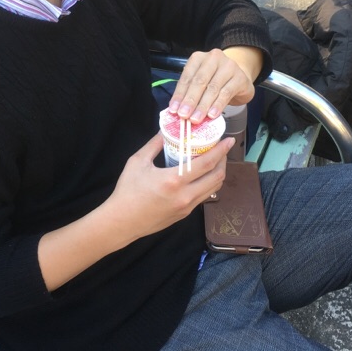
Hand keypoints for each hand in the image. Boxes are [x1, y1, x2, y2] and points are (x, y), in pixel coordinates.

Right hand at [104, 133, 230, 241]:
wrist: (122, 221)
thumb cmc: (127, 190)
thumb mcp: (138, 162)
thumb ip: (154, 144)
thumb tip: (165, 130)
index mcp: (175, 180)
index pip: (207, 163)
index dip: (221, 151)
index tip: (229, 140)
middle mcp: (186, 195)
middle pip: (217, 177)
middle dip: (224, 161)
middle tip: (222, 149)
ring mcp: (187, 207)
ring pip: (213, 189)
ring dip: (218, 173)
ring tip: (215, 161)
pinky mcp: (185, 214)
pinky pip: (203, 196)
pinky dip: (208, 184)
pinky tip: (202, 176)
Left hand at [167, 47, 261, 122]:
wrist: (240, 78)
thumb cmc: (216, 81)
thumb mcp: (201, 83)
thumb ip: (190, 93)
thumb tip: (177, 110)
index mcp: (199, 58)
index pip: (187, 77)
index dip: (179, 94)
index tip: (174, 110)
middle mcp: (213, 58)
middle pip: (200, 81)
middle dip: (190, 100)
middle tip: (183, 115)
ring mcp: (229, 66)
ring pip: (213, 88)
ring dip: (203, 105)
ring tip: (196, 119)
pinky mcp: (240, 78)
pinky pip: (226, 93)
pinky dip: (217, 105)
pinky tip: (212, 115)